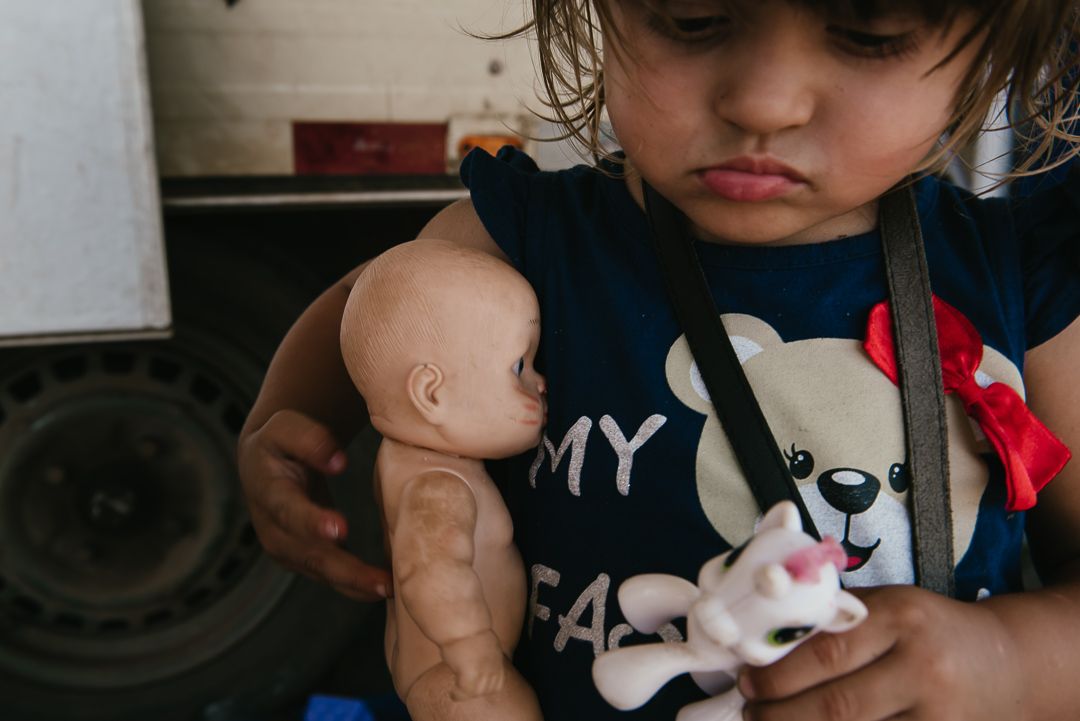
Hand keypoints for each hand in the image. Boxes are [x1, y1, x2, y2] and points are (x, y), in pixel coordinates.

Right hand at [238, 409, 390, 601]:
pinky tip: (383, 588)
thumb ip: (311, 440)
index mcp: (267, 491)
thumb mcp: (286, 427)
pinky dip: (355, 585)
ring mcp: (287, 549)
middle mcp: (273, 528)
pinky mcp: (303, 559)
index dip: (312, 522)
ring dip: (355, 583)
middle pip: (310, 554)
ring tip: (389, 588)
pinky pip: (330, 576)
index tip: (339, 529)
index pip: (288, 510)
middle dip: (345, 570)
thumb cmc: (280, 442)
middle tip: (380, 581)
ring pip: (322, 571)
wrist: (263, 463)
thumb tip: (338, 461)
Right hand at [442, 630, 506, 699]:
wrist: (462, 624)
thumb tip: (475, 657)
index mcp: (496, 656)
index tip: (479, 684)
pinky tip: (452, 694)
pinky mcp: (470, 674)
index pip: (499, 680)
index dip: (489, 684)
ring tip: (459, 693)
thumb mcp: (480, 641)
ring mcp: (482, 671)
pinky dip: (458, 695)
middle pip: (491, 688)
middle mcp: (492, 665)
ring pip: (479, 692)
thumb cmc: (465, 628)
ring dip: (469, 694)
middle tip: (468, 690)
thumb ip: (481, 652)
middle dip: (481, 691)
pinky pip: (465, 692)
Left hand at [739, 585, 1026, 720]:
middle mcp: (922, 667)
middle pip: (837, 706)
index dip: (778, 674)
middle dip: (780, 714)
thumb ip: (836, 619)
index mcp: (900, 618)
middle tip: (751, 712)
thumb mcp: (888, 606)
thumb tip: (767, 640)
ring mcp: (937, 715)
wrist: (1007, 662)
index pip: (826, 652)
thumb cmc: (929, 630)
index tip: (746, 680)